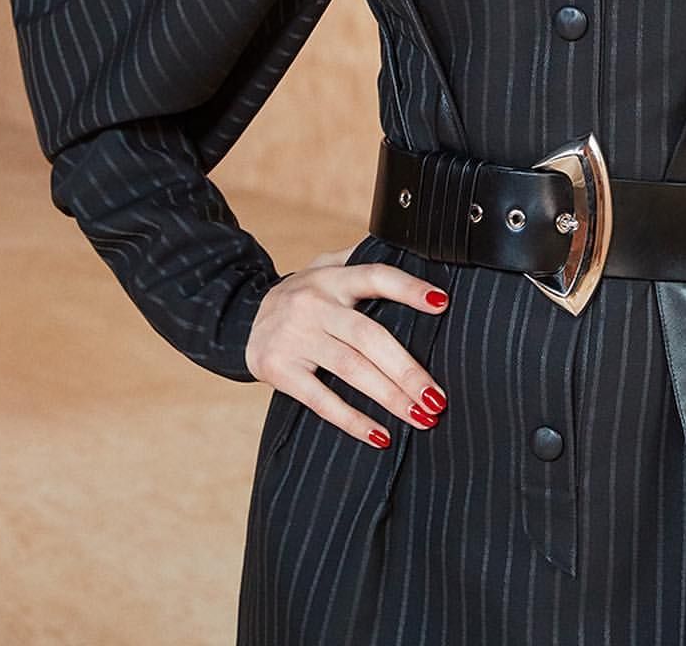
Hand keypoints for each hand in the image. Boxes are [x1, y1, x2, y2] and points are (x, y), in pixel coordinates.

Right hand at [244, 241, 448, 447]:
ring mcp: (295, 337)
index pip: (375, 277)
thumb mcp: (326, 267)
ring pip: (351, 369)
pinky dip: (353, 420)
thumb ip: (361, 259)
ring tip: (422, 417)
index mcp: (333, 278)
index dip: (408, 288)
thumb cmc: (303, 296)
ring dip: (390, 397)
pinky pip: (321, 400)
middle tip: (437, 398)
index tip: (442, 303)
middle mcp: (314, 304)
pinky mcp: (279, 369)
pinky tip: (381, 435)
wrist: (243, 320)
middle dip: (407, 370)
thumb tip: (411, 250)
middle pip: (368, 336)